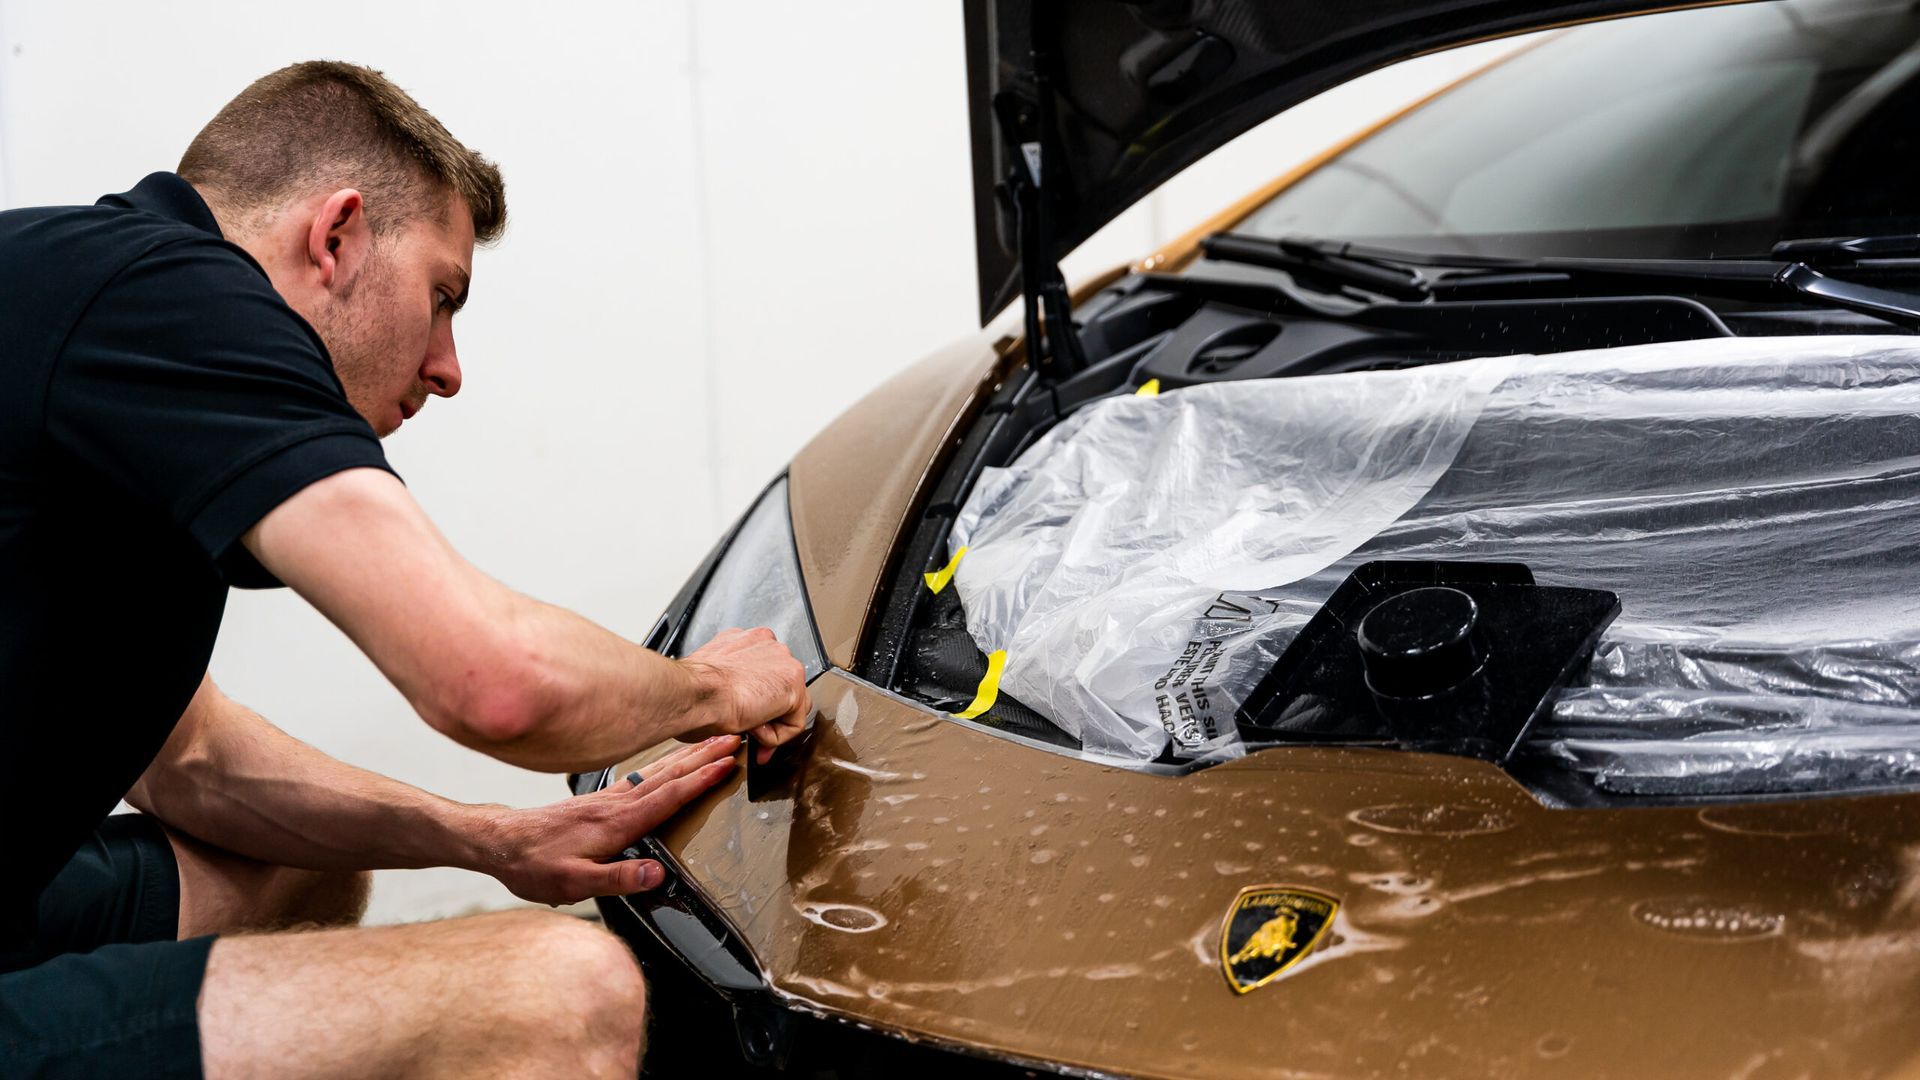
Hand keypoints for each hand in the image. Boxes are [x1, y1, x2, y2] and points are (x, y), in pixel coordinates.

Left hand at [480, 735, 739, 904]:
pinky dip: (666, 763)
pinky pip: (644, 775)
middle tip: (734, 739)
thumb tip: (656, 873)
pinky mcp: (601, 799)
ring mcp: (609, 798)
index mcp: (617, 823)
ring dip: (689, 755)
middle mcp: (616, 803)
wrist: (500, 842)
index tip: (727, 763)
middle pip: (670, 774)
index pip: (668, 796)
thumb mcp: (573, 883)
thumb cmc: (534, 864)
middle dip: (704, 755)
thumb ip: (616, 878)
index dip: (700, 780)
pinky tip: (671, 761)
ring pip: (658, 770)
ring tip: (713, 741)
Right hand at [678, 627, 810, 764]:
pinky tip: (753, 728)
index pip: (763, 674)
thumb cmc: (688, 692)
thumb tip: (733, 705)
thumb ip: (728, 686)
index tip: (743, 717)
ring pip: (790, 705)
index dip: (754, 701)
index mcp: (743, 641)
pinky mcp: (793, 683)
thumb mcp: (709, 682)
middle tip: (747, 730)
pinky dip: (775, 736)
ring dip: (770, 724)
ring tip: (746, 727)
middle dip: (766, 714)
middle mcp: (766, 645)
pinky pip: (794, 723)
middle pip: (780, 687)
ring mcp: (782, 660)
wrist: (693, 694)